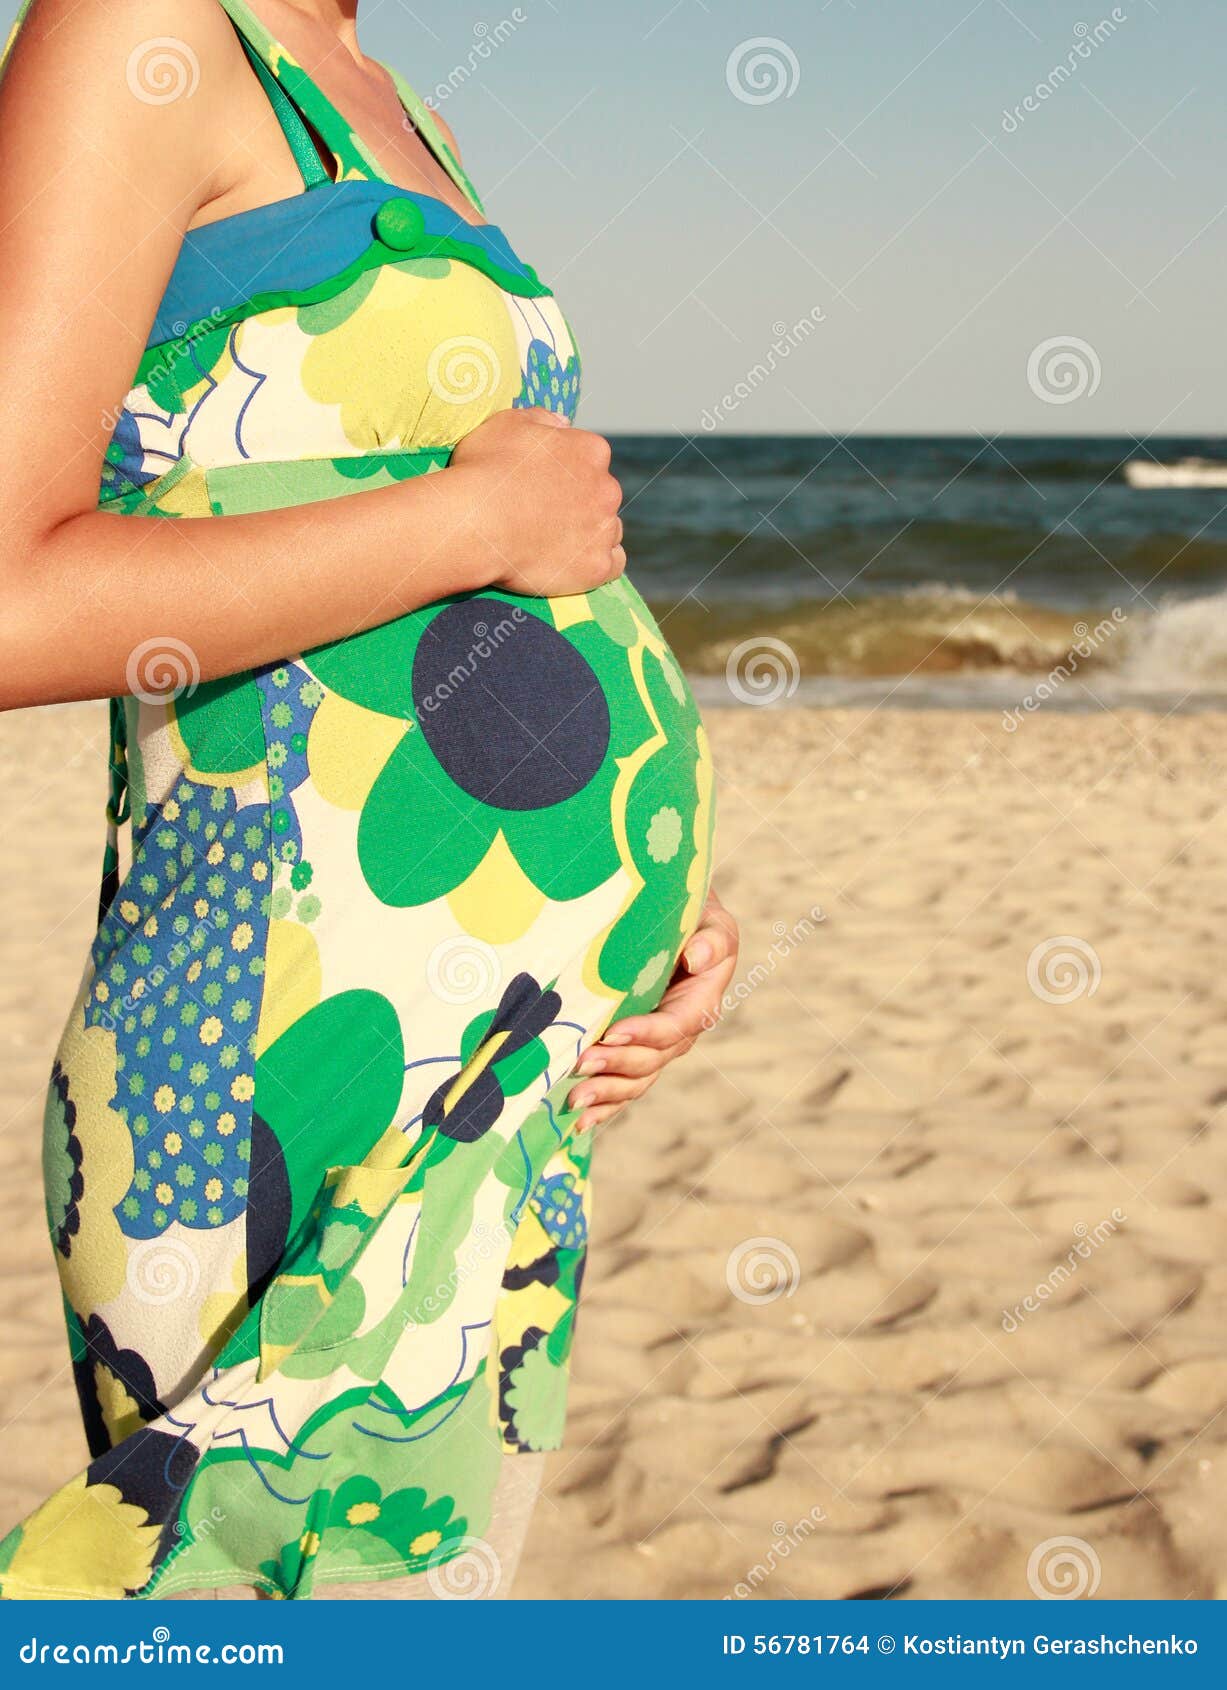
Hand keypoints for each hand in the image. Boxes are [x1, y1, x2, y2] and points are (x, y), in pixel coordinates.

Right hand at [449, 408, 624, 597]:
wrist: (474, 523)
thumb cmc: (485, 470)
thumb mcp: (506, 423)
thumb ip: (541, 418)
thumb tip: (563, 422)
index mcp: (591, 451)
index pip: (589, 459)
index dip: (565, 471)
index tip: (543, 483)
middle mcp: (607, 488)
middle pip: (601, 495)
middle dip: (581, 502)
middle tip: (545, 514)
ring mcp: (604, 530)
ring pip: (609, 530)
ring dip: (591, 532)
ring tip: (558, 541)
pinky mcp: (596, 567)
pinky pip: (612, 566)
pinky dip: (596, 563)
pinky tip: (576, 563)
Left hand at [567, 889, 739, 1132]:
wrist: (671, 918)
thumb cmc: (691, 913)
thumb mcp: (711, 917)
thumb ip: (711, 937)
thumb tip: (697, 957)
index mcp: (700, 1002)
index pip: (674, 1026)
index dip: (644, 1033)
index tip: (610, 1032)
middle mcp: (680, 1031)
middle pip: (651, 1060)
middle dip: (616, 1066)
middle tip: (579, 1064)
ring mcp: (657, 1046)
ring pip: (636, 1080)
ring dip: (606, 1093)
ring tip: (574, 1100)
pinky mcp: (636, 1051)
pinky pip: (624, 1086)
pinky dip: (605, 1105)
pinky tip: (579, 1122)